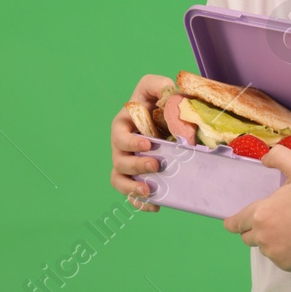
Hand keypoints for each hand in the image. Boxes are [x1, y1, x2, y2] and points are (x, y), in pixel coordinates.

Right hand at [109, 73, 173, 211]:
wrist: (171, 117)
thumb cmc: (160, 100)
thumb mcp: (159, 87)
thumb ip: (161, 86)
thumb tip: (170, 93)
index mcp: (124, 124)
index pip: (119, 136)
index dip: (131, 142)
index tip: (149, 144)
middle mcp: (122, 146)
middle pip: (119, 161)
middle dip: (137, 165)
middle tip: (157, 164)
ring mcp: (129, 163)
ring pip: (119, 180)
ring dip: (132, 187)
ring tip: (150, 190)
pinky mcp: (138, 176)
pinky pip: (132, 194)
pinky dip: (140, 202)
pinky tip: (156, 206)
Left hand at [224, 145, 290, 270]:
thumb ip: (277, 156)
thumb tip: (263, 159)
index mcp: (260, 214)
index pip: (235, 224)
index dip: (234, 222)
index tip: (234, 223)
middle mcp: (263, 237)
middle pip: (248, 237)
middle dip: (255, 229)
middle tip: (275, 219)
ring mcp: (275, 254)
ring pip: (265, 248)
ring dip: (271, 240)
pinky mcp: (287, 265)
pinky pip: (279, 259)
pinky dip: (284, 252)